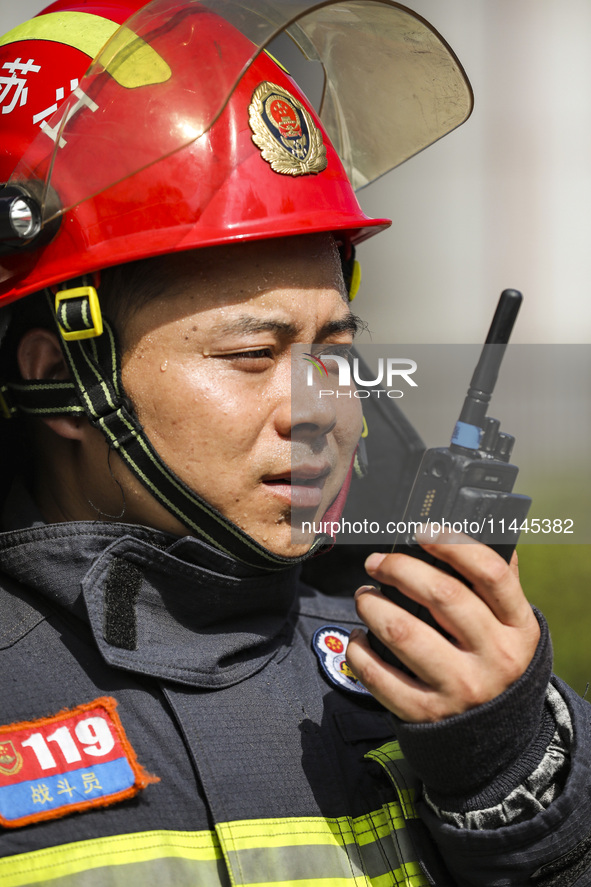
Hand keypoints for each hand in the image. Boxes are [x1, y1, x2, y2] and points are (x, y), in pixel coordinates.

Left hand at [346, 530, 540, 722]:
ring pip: (401, 631)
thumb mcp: (512, 627)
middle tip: (376, 564)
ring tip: (364, 597)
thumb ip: (498, 584)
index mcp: (517, 627)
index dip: (452, 544)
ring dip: (371, 605)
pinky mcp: (426, 713)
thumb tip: (479, 529)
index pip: (489, 573)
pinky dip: (359, 649)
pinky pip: (378, 674)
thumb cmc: (495, 662)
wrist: (498, 738)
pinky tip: (359, 636)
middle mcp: (494, 657)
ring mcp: (459, 687)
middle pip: (441, 595)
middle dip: (397, 569)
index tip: (421, 530)